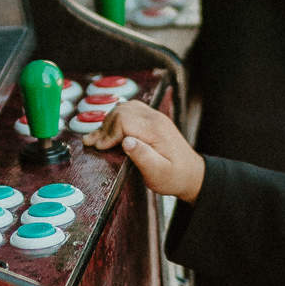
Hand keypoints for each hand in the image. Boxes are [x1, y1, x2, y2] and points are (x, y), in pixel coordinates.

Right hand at [80, 101, 204, 201]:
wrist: (191, 174)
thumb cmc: (174, 177)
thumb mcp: (158, 173)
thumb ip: (142, 157)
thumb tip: (126, 141)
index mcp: (156, 130)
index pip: (124, 120)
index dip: (108, 133)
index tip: (100, 148)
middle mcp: (155, 119)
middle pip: (122, 111)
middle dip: (105, 127)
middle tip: (93, 144)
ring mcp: (154, 117)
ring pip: (124, 108)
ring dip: (108, 122)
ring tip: (97, 138)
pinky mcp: (152, 120)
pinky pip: (130, 111)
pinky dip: (116, 119)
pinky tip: (108, 130)